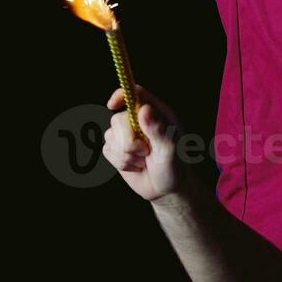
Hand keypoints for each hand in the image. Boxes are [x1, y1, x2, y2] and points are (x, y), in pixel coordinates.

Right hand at [103, 87, 185, 201]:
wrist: (166, 188)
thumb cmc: (174, 165)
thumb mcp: (170, 148)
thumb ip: (158, 129)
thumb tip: (144, 109)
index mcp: (156, 113)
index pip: (135, 94)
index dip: (122, 95)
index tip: (113, 104)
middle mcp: (139, 121)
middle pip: (118, 119)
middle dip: (128, 140)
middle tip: (146, 151)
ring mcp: (126, 135)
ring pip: (110, 137)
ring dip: (127, 154)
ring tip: (144, 159)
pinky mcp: (116, 149)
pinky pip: (107, 151)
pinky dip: (121, 162)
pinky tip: (135, 166)